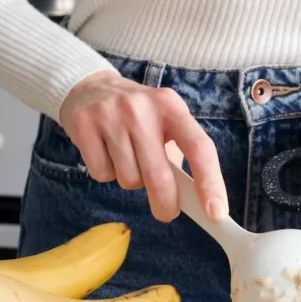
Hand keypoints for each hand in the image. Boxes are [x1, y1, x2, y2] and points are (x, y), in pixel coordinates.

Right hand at [59, 70, 228, 222]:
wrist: (91, 88)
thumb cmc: (139, 116)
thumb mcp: (166, 123)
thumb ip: (180, 156)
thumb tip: (194, 200)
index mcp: (171, 106)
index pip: (199, 147)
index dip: (210, 182)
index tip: (216, 213)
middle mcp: (141, 108)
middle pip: (159, 176)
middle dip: (166, 204)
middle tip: (166, 212)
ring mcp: (110, 115)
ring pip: (129, 179)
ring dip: (132, 181)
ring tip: (127, 158)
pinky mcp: (83, 125)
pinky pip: (102, 174)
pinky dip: (107, 174)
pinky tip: (107, 153)